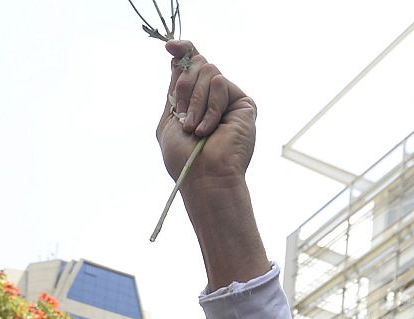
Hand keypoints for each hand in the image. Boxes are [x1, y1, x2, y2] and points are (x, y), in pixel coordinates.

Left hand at [157, 41, 256, 190]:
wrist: (204, 176)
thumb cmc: (183, 158)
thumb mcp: (171, 119)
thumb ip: (175, 89)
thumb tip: (177, 57)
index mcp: (193, 101)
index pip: (190, 66)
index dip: (182, 51)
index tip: (170, 47)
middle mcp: (211, 98)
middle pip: (197, 64)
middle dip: (184, 88)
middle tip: (182, 116)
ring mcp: (227, 99)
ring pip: (208, 71)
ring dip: (195, 102)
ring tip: (194, 129)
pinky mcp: (243, 103)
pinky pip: (220, 84)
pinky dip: (210, 108)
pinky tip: (209, 130)